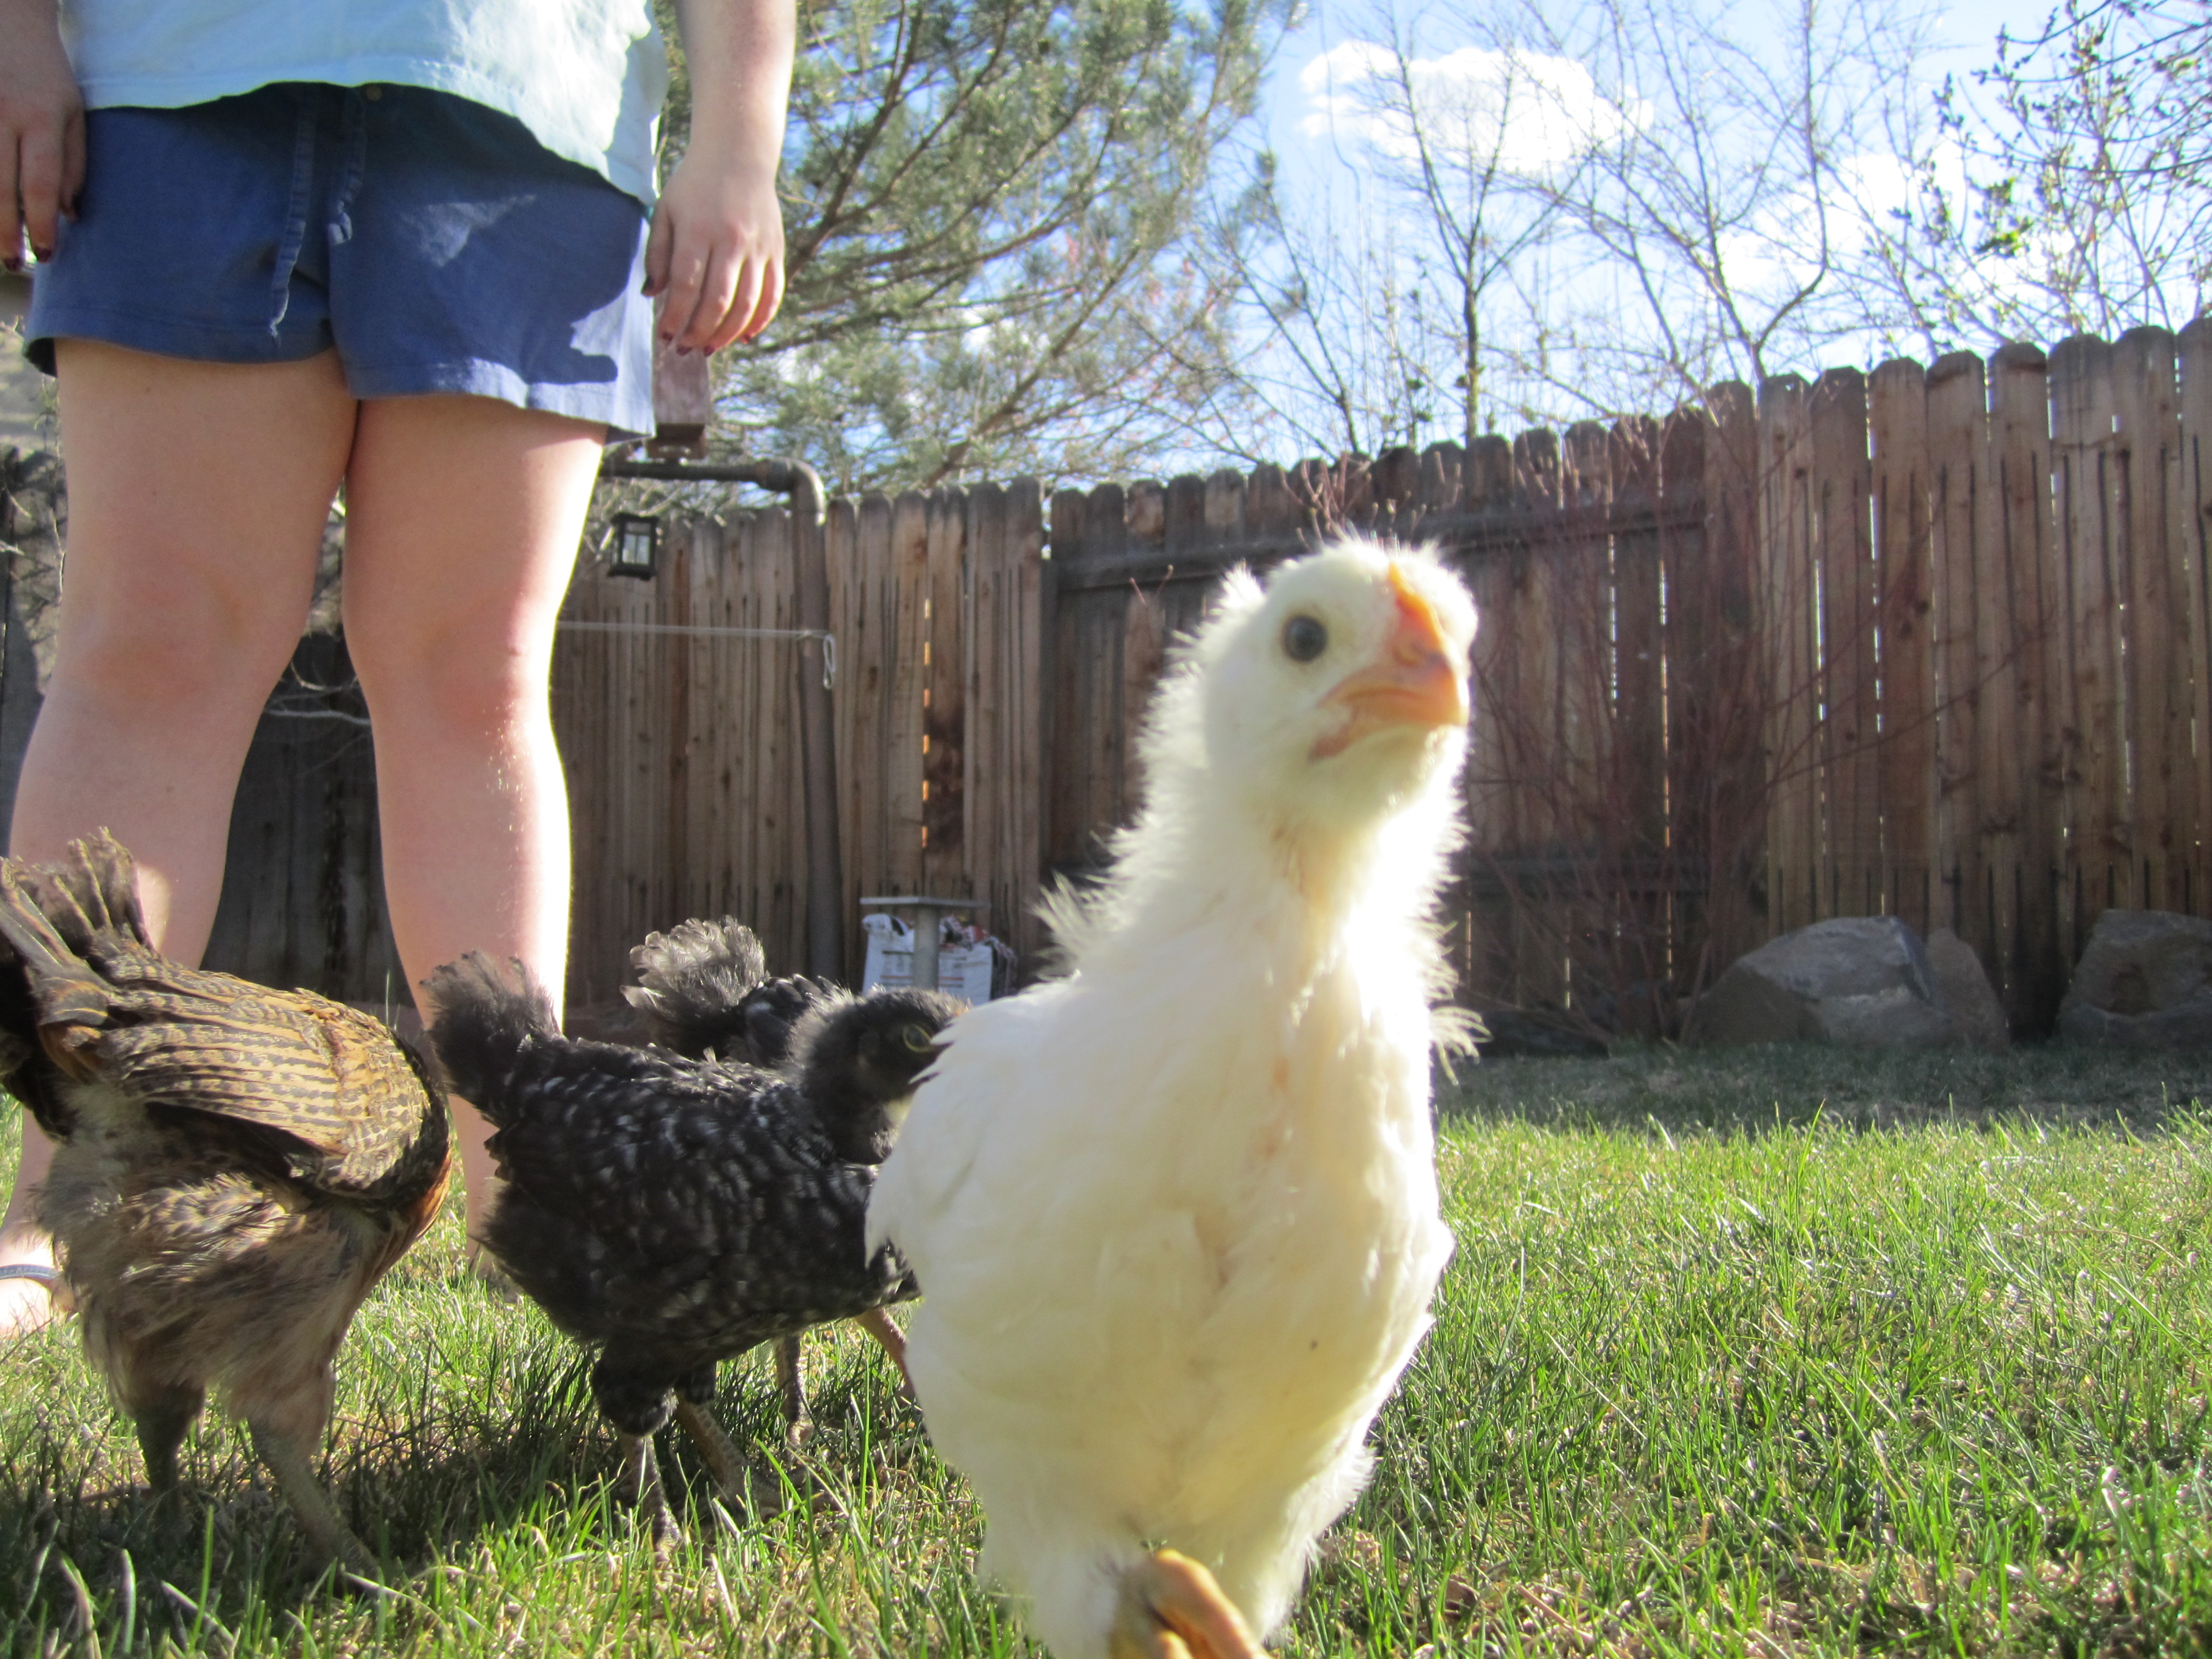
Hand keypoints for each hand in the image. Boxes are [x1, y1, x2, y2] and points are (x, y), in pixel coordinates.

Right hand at [0, 0, 83, 269]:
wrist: (7, 19)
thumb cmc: (47, 75)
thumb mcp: (74, 113)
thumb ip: (74, 164)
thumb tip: (67, 215)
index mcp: (41, 118)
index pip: (40, 184)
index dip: (41, 224)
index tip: (47, 254)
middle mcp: (2, 115)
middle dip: (5, 231)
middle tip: (12, 263)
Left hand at [644, 151, 784, 354]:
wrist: (738, 154)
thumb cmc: (694, 185)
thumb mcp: (666, 210)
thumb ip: (657, 253)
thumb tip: (652, 295)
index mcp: (699, 229)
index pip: (686, 286)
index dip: (674, 316)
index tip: (663, 335)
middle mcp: (732, 240)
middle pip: (717, 301)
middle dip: (698, 332)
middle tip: (684, 348)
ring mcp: (758, 247)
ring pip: (746, 305)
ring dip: (726, 333)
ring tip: (709, 348)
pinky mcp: (776, 251)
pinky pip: (772, 295)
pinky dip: (760, 321)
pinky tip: (743, 336)